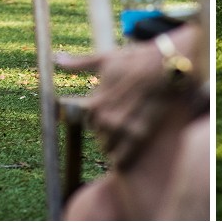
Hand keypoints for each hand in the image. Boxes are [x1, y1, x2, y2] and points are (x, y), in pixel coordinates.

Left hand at [56, 27, 201, 163]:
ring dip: (112, 146)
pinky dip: (121, 160)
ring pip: (109, 147)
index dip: (98, 118)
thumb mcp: (105, 59)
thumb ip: (80, 63)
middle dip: (105, 131)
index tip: (108, 115)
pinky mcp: (139, 135)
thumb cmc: (135, 60)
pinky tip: (121, 162)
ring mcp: (122, 129)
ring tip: (122, 139)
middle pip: (99, 134)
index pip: (89, 120)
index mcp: (95, 103)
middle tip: (118, 125)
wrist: (164, 66)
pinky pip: (123, 156)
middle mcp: (105, 119)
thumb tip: (57, 59)